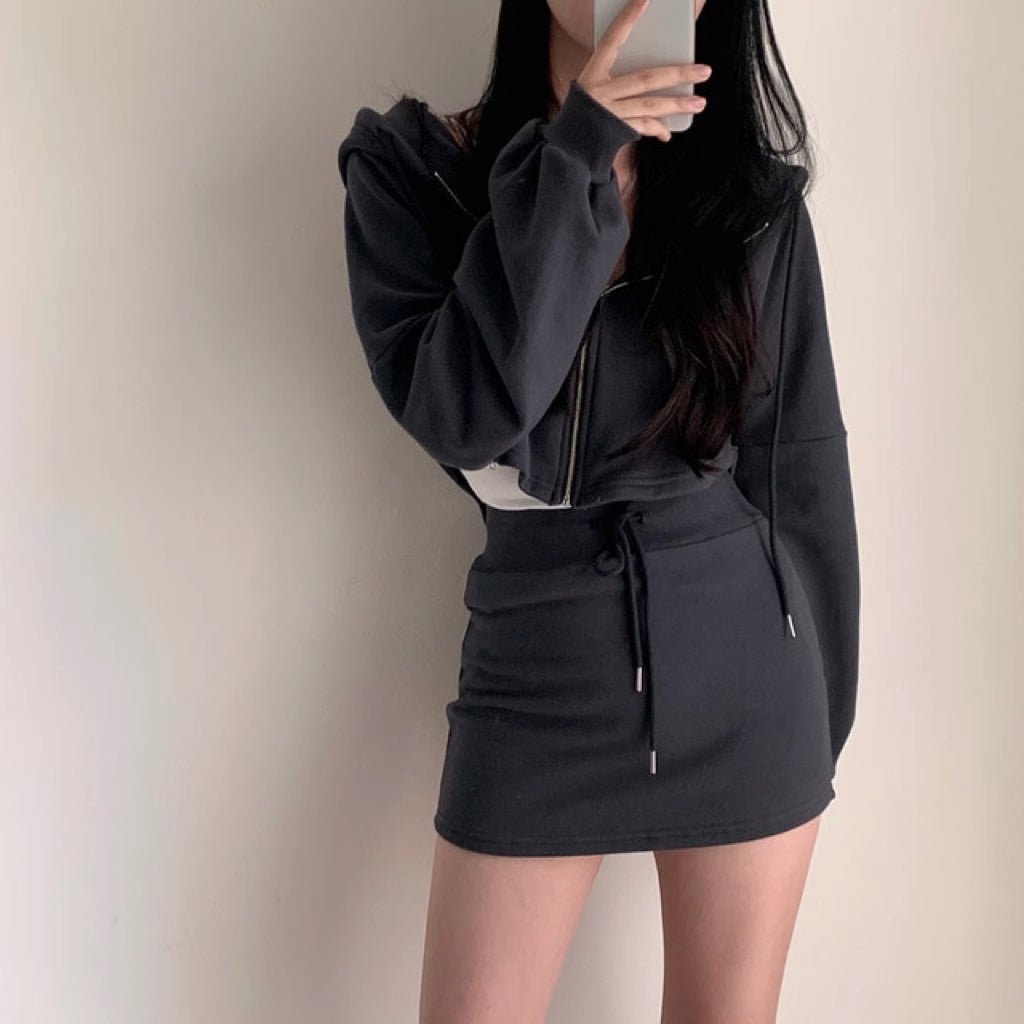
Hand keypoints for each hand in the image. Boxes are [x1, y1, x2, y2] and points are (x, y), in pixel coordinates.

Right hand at [578, 0, 710, 141]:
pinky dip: (657, 129)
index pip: (613, 40)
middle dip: (678, 74)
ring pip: (649, 106)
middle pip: (646, 79)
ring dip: (677, 104)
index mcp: (593, 72)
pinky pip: (641, 127)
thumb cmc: (585, 111)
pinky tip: (668, 132)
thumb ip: (618, 75)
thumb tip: (658, 72)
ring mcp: (608, 114)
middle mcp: (600, 92)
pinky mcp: (614, 133)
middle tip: (704, 70)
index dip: (628, 19)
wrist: (566, 147)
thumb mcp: (594, 86)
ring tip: (699, 102)